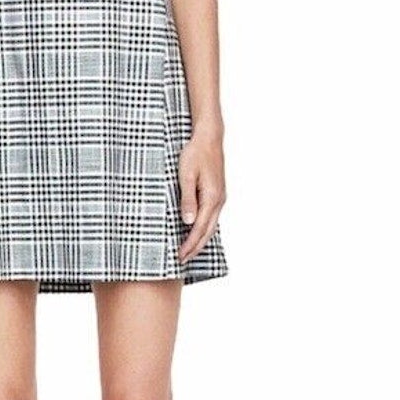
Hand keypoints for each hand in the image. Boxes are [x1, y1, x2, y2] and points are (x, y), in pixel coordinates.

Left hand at [175, 131, 226, 264]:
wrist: (209, 138)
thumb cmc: (195, 154)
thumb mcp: (186, 175)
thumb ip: (187, 199)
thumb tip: (188, 222)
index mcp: (212, 198)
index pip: (199, 228)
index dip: (189, 244)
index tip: (179, 256)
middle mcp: (219, 200)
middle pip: (207, 231)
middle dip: (195, 248)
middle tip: (182, 261)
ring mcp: (220, 197)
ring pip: (211, 226)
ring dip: (200, 240)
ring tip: (188, 251)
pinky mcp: (217, 193)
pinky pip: (211, 217)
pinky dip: (204, 229)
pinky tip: (197, 232)